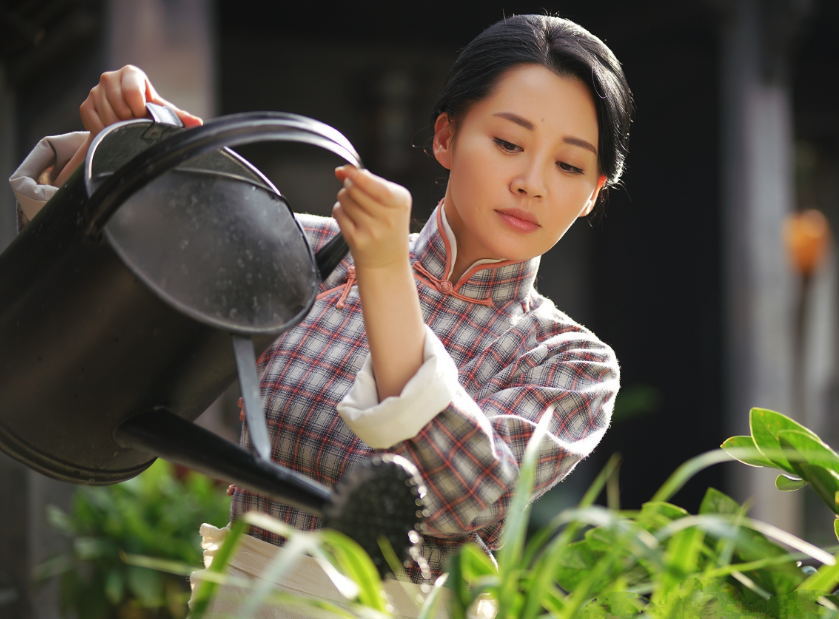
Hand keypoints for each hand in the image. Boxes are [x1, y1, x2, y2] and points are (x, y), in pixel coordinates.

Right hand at [80, 65, 202, 135]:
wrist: (124, 119)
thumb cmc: (147, 110)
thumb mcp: (162, 111)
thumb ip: (179, 116)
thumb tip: (198, 124)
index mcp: (131, 73)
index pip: (132, 91)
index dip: (139, 110)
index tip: (143, 116)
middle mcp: (109, 77)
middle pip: (120, 107)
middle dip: (130, 121)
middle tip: (135, 124)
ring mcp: (95, 91)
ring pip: (107, 117)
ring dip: (119, 129)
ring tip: (126, 128)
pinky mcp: (85, 105)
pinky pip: (95, 124)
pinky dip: (106, 132)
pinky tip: (113, 131)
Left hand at [332, 165, 412, 269]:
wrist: (387, 261)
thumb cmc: (388, 226)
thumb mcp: (390, 202)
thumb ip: (369, 182)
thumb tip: (342, 171)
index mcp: (400, 202)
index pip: (375, 184)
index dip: (357, 175)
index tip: (346, 169)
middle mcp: (388, 217)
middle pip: (354, 189)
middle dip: (350, 186)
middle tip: (355, 193)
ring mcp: (372, 230)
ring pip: (345, 199)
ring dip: (345, 199)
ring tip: (356, 208)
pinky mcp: (357, 239)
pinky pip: (338, 213)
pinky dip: (340, 211)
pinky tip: (350, 219)